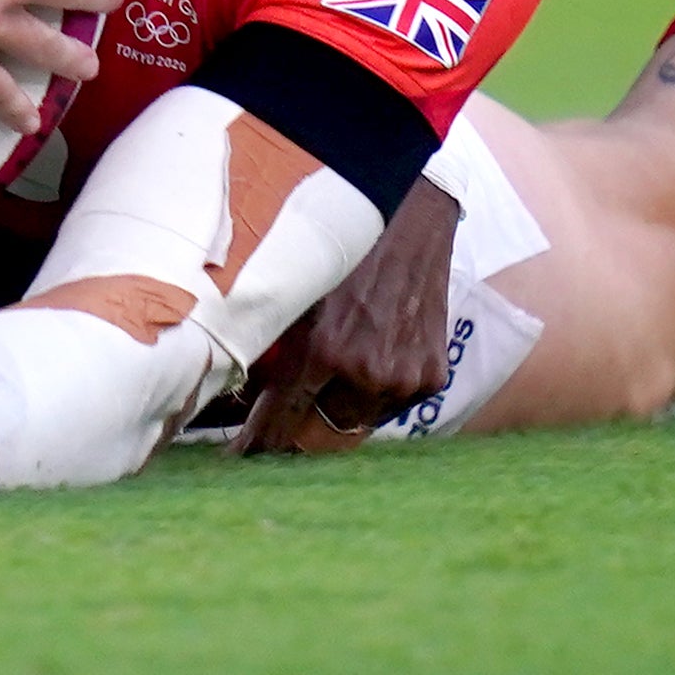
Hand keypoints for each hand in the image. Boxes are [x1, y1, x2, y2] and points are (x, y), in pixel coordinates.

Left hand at [237, 175, 459, 453]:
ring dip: (338, 408)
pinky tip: (372, 356)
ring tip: (334, 373)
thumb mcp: (298, 291)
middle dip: (297, 431)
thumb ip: (273, 345)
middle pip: (319, 438)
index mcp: (324, 351)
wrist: (412, 214)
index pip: (282, 425)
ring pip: (356, 423)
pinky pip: (391, 405)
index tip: (242, 460)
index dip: (259, 446)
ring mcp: (404, 378)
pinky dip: (376, 392)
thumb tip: (245, 392)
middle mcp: (366, 373)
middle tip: (281, 423)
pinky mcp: (432, 375)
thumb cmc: (346, 246)